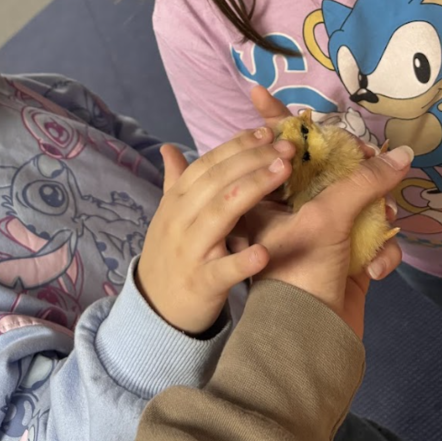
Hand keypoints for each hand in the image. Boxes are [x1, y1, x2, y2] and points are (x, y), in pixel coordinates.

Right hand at [136, 129, 295, 334]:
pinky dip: (242, 260)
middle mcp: (180, 219)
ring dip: (253, 189)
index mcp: (176, 200)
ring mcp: (190, 250)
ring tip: (284, 172)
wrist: (154, 309)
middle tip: (287, 147)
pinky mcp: (201, 283)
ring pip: (220, 213)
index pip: (207, 164)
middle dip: (253, 159)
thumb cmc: (171, 255)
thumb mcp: (169, 216)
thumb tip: (169, 148)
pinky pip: (222, 269)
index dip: (237, 145)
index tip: (267, 131)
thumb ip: (175, 181)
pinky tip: (265, 251)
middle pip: (217, 181)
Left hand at [246, 144, 413, 338]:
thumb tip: (400, 154)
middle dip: (361, 176)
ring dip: (378, 215)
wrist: (308, 340)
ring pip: (360, 206)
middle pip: (333, 175)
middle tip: (376, 168)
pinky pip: (373, 241)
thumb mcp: (325, 217)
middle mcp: (292, 214)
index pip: (282, 151)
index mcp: (268, 199)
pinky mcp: (347, 260)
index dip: (298, 131)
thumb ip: (362, 182)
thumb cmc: (299, 272)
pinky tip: (374, 270)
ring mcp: (322, 237)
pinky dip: (381, 253)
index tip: (315, 120)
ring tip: (386, 221)